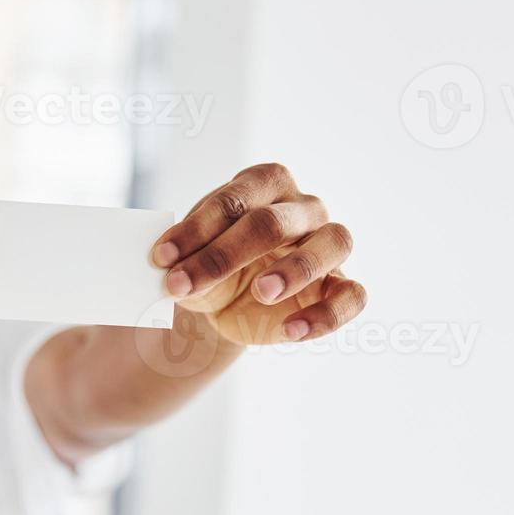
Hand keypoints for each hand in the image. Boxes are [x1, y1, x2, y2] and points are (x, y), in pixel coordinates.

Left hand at [150, 163, 366, 345]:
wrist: (227, 303)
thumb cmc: (210, 267)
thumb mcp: (188, 262)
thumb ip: (183, 263)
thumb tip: (172, 272)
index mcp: (264, 184)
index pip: (235, 199)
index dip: (196, 229)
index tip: (160, 257)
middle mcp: (303, 207)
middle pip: (273, 222)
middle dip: (222, 257)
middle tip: (181, 284)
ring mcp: (328, 244)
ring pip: (334, 241)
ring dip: (296, 268)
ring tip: (262, 292)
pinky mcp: (340, 284)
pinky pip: (353, 295)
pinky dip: (327, 314)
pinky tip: (291, 331)